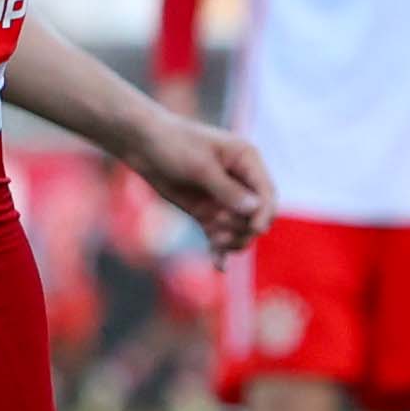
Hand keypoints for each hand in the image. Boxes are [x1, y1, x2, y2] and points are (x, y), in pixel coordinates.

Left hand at [122, 112, 271, 254]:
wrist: (142, 146)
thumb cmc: (173, 144)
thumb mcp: (200, 166)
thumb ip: (227, 189)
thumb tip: (255, 210)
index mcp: (246, 160)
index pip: (267, 193)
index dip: (264, 213)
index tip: (254, 229)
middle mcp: (240, 181)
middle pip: (257, 216)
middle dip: (244, 227)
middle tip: (219, 226)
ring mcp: (224, 199)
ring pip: (241, 229)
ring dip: (232, 239)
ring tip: (215, 239)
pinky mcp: (207, 212)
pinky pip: (220, 236)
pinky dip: (220, 250)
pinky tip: (219, 266)